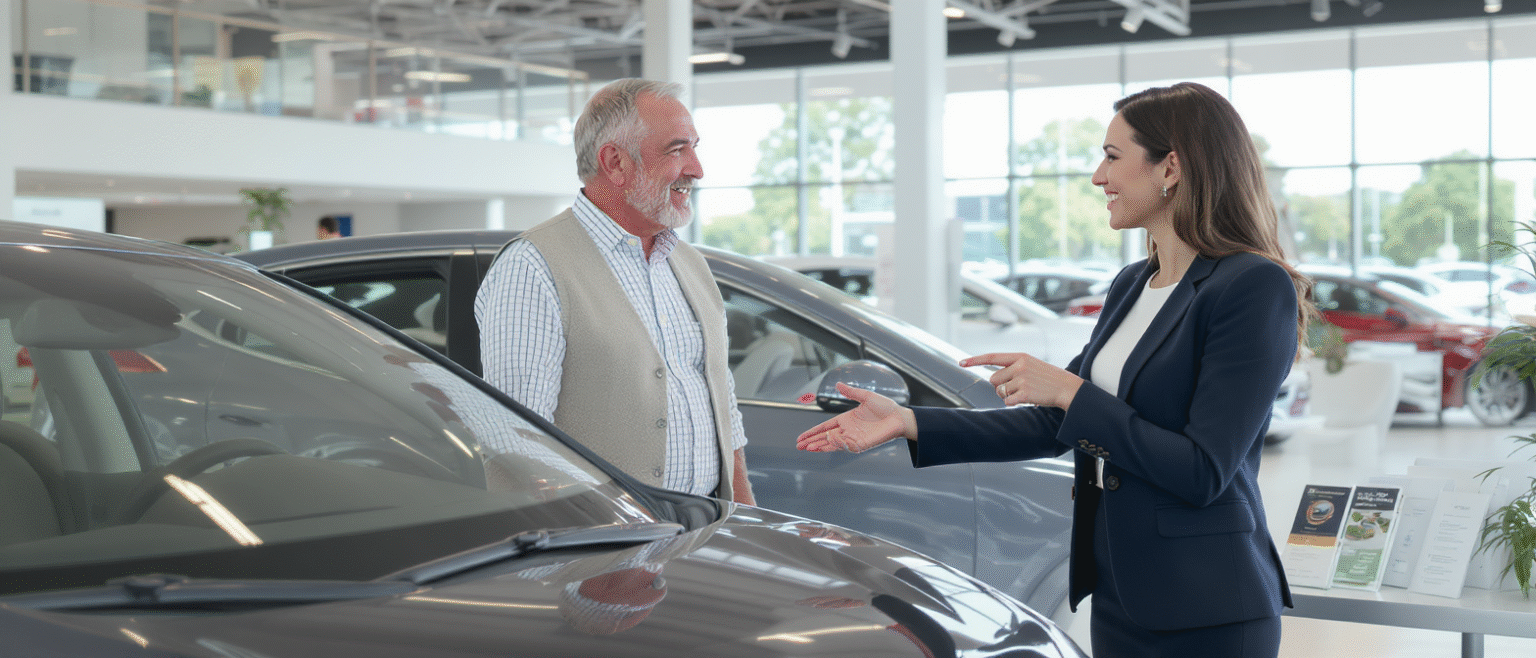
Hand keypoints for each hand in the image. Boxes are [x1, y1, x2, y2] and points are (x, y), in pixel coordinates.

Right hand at [796, 383, 914, 452]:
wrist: (900, 417)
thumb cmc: (885, 407)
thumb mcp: (866, 396)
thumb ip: (851, 392)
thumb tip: (837, 384)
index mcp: (846, 419)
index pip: (825, 427)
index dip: (813, 432)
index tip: (801, 438)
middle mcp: (847, 430)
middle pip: (825, 437)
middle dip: (812, 442)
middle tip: (799, 446)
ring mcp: (854, 438)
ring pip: (833, 444)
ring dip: (820, 446)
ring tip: (808, 447)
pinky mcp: (862, 444)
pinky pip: (846, 446)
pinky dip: (836, 444)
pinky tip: (826, 442)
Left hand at [962, 352, 1083, 409]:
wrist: (1067, 387)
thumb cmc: (1048, 378)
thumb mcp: (1031, 365)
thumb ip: (1013, 367)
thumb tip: (992, 379)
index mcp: (1020, 357)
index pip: (992, 357)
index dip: (975, 360)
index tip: (961, 362)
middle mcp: (1019, 366)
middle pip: (993, 380)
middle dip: (1002, 386)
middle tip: (1019, 387)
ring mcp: (1022, 379)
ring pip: (1000, 392)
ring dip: (1009, 395)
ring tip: (1026, 391)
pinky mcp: (1025, 393)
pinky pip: (1008, 401)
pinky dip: (1014, 403)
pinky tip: (1028, 399)